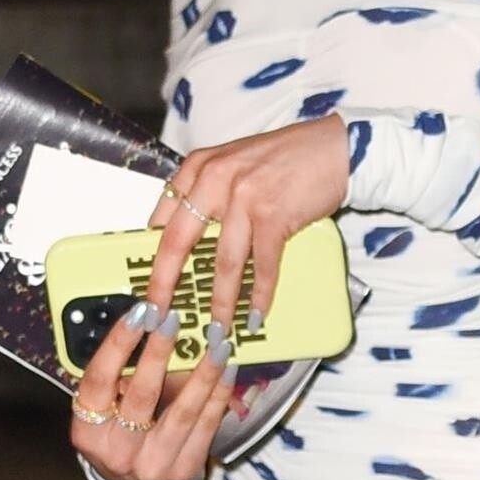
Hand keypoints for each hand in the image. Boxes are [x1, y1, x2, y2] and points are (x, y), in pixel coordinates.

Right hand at [66, 289, 242, 479]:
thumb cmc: (120, 432)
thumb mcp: (109, 406)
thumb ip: (124, 372)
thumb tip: (153, 323)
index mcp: (87, 430)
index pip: (98, 381)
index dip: (118, 344)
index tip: (140, 312)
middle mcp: (117, 452)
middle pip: (141, 395)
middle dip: (160, 352)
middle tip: (175, 318)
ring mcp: (152, 465)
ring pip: (182, 412)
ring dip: (203, 372)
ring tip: (217, 341)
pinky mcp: (183, 470)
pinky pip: (206, 426)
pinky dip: (219, 393)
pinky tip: (228, 368)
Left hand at [145, 114, 349, 339]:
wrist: (331, 149)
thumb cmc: (284, 159)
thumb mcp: (232, 166)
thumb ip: (206, 196)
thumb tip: (187, 246)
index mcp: (198, 168)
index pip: (162, 220)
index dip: (151, 259)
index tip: (148, 288)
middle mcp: (214, 179)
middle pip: (178, 242)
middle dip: (166, 286)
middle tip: (159, 318)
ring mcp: (244, 197)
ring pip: (223, 263)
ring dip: (220, 303)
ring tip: (216, 331)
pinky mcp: (273, 214)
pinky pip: (261, 265)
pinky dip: (259, 295)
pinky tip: (256, 316)